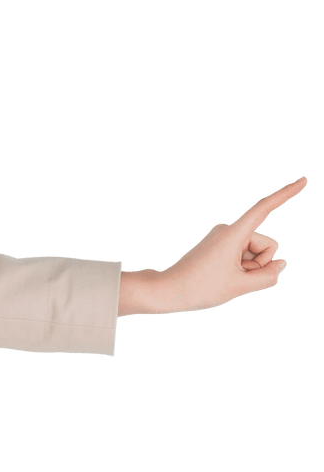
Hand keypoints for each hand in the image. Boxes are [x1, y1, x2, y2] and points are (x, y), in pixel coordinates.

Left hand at [118, 176, 306, 315]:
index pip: (264, 208)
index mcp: (233, 233)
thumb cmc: (200, 288)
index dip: (285, 194)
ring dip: (248, 269)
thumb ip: (268, 275)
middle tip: (233, 278)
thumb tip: (279, 263)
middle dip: (259, 264)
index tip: (304, 180)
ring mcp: (223, 238)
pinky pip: (243, 257)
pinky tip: (221, 278)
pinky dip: (240, 269)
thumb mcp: (240, 286)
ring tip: (224, 279)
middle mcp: (228, 230)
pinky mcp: (220, 246)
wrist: (167, 291)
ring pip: (255, 254)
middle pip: (266, 245)